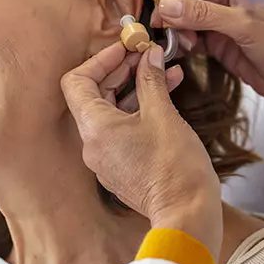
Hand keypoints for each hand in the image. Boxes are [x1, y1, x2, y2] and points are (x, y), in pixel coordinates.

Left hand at [61, 41, 222, 258]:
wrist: (187, 214)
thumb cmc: (175, 167)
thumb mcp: (163, 114)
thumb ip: (151, 79)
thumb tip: (149, 55)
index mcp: (94, 127)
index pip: (77, 81)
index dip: (101, 59)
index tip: (126, 48)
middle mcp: (92, 144)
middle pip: (94, 94)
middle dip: (121, 70)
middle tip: (147, 54)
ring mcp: (105, 158)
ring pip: (111, 111)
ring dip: (134, 88)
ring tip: (164, 71)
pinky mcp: (120, 167)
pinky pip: (122, 129)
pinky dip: (139, 109)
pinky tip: (166, 95)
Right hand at [150, 0, 263, 96]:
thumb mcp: (242, 24)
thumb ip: (204, 14)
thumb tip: (168, 6)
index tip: (162, 11)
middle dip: (170, 12)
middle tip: (169, 32)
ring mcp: (215, 20)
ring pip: (180, 18)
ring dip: (175, 30)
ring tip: (182, 45)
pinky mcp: (214, 42)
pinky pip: (187, 38)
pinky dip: (180, 44)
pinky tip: (182, 51)